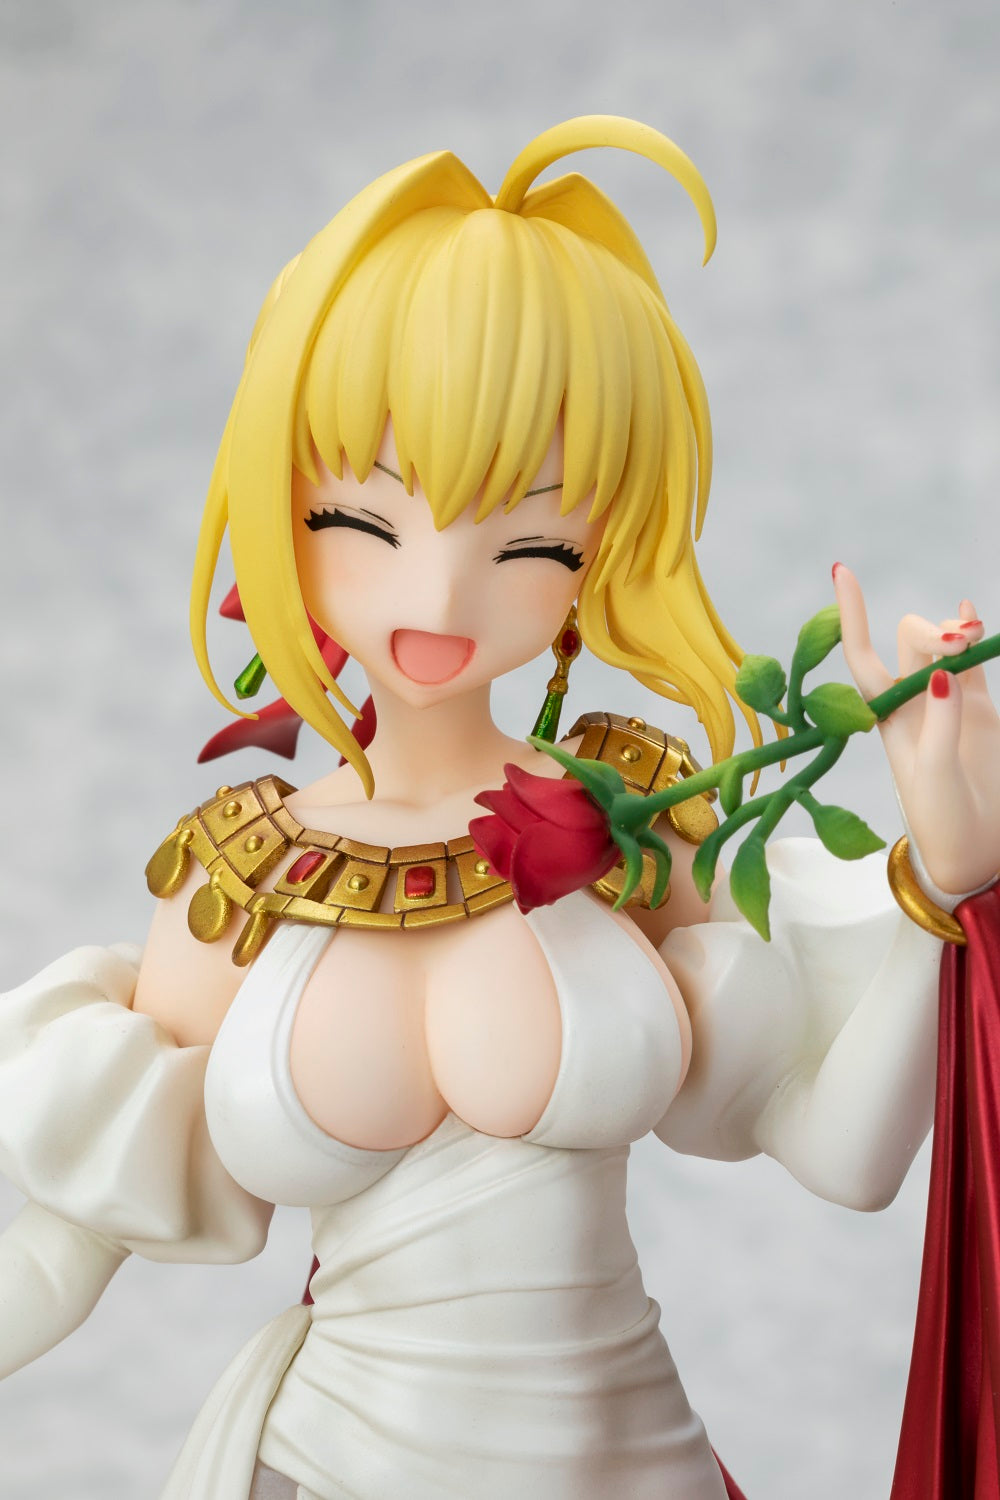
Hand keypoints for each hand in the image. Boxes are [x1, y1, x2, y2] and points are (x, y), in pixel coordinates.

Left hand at [833, 563, 999, 893]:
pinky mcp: (981, 708)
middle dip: (932, 632)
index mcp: (885, 718)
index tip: (841, 571)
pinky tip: (972, 612)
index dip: (851, 616)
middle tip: (959, 646)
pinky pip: (974, 659)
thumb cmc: (943, 820)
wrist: (977, 850)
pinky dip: (973, 631)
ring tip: (973, 636)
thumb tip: (946, 671)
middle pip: (911, 641)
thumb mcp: (935, 774)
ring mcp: (947, 702)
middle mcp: (912, 703)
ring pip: (942, 644)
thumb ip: (942, 723)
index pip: (861, 656)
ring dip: (955, 629)